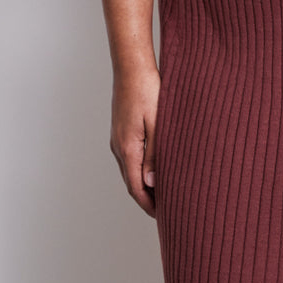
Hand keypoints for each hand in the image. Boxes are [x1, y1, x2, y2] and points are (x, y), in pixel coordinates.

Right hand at [110, 65, 160, 216]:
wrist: (131, 67)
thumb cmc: (148, 90)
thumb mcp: (157, 123)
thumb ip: (155, 153)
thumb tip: (151, 183)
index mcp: (128, 147)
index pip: (136, 187)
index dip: (149, 204)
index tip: (163, 216)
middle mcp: (118, 146)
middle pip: (131, 182)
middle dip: (147, 199)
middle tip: (165, 210)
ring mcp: (117, 138)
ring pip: (129, 170)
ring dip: (143, 184)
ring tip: (162, 192)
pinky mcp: (120, 130)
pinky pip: (129, 158)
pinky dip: (140, 169)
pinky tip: (152, 168)